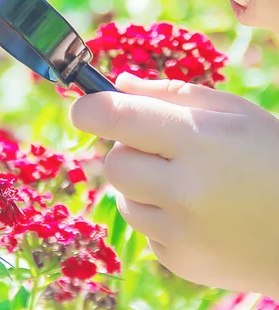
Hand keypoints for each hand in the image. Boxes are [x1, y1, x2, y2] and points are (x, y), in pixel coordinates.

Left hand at [70, 72, 278, 297]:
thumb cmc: (272, 156)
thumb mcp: (233, 112)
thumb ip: (170, 93)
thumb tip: (117, 84)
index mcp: (197, 140)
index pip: (114, 117)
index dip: (89, 108)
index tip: (84, 107)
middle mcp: (183, 190)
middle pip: (114, 162)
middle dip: (129, 150)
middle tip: (163, 148)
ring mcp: (180, 232)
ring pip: (123, 197)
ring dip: (142, 184)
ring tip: (188, 182)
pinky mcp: (180, 260)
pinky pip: (144, 228)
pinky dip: (160, 215)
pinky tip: (197, 212)